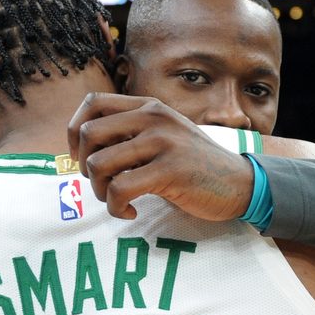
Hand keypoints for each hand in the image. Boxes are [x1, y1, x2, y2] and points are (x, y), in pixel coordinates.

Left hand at [67, 93, 254, 220]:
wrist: (240, 183)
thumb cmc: (194, 166)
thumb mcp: (163, 137)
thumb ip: (131, 134)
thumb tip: (84, 147)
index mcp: (149, 107)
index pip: (93, 103)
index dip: (75, 130)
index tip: (80, 156)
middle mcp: (154, 118)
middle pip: (89, 134)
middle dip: (85, 166)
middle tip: (102, 184)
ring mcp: (163, 142)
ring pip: (99, 164)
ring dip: (100, 191)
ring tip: (118, 200)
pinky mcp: (169, 170)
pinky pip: (119, 189)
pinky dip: (117, 208)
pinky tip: (131, 211)